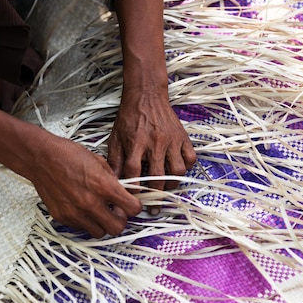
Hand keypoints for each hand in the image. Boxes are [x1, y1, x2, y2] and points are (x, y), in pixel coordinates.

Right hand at [30, 135, 142, 237]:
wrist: (41, 158)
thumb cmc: (68, 155)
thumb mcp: (99, 161)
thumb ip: (113, 180)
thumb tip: (123, 193)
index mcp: (103, 186)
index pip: (132, 208)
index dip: (135, 207)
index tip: (131, 204)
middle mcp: (90, 202)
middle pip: (117, 228)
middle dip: (120, 220)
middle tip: (116, 211)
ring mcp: (75, 212)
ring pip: (99, 233)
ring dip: (102, 224)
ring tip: (98, 211)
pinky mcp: (62, 217)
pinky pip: (81, 227)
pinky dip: (85, 221)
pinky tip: (82, 207)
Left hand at [108, 90, 195, 212]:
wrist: (146, 95)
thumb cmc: (129, 117)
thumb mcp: (116, 138)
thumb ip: (114, 161)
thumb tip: (112, 183)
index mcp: (135, 142)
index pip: (134, 172)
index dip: (134, 189)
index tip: (133, 201)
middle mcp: (155, 142)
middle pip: (158, 176)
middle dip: (155, 195)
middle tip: (153, 208)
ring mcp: (171, 140)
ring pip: (178, 171)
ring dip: (172, 184)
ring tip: (165, 189)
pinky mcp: (183, 137)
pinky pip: (190, 158)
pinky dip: (186, 168)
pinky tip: (176, 171)